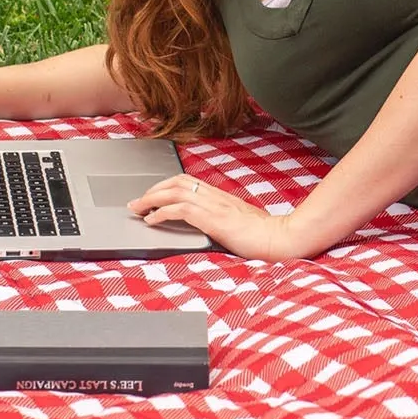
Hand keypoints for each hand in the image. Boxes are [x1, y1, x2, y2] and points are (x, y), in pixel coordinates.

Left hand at [128, 173, 300, 261]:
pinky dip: (162, 213)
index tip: (152, 195)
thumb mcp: (240, 223)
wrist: (280, 237)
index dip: (166, 185)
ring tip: (137, 208)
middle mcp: (216, 197)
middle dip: (153, 189)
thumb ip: (225, 220)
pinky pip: (181, 209)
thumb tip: (213, 226)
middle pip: (177, 181)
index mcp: (222, 196)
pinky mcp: (213, 219)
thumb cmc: (265, 235)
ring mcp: (214, 206)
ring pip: (175, 192)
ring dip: (151, 199)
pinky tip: (152, 220)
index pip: (188, 181)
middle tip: (137, 201)